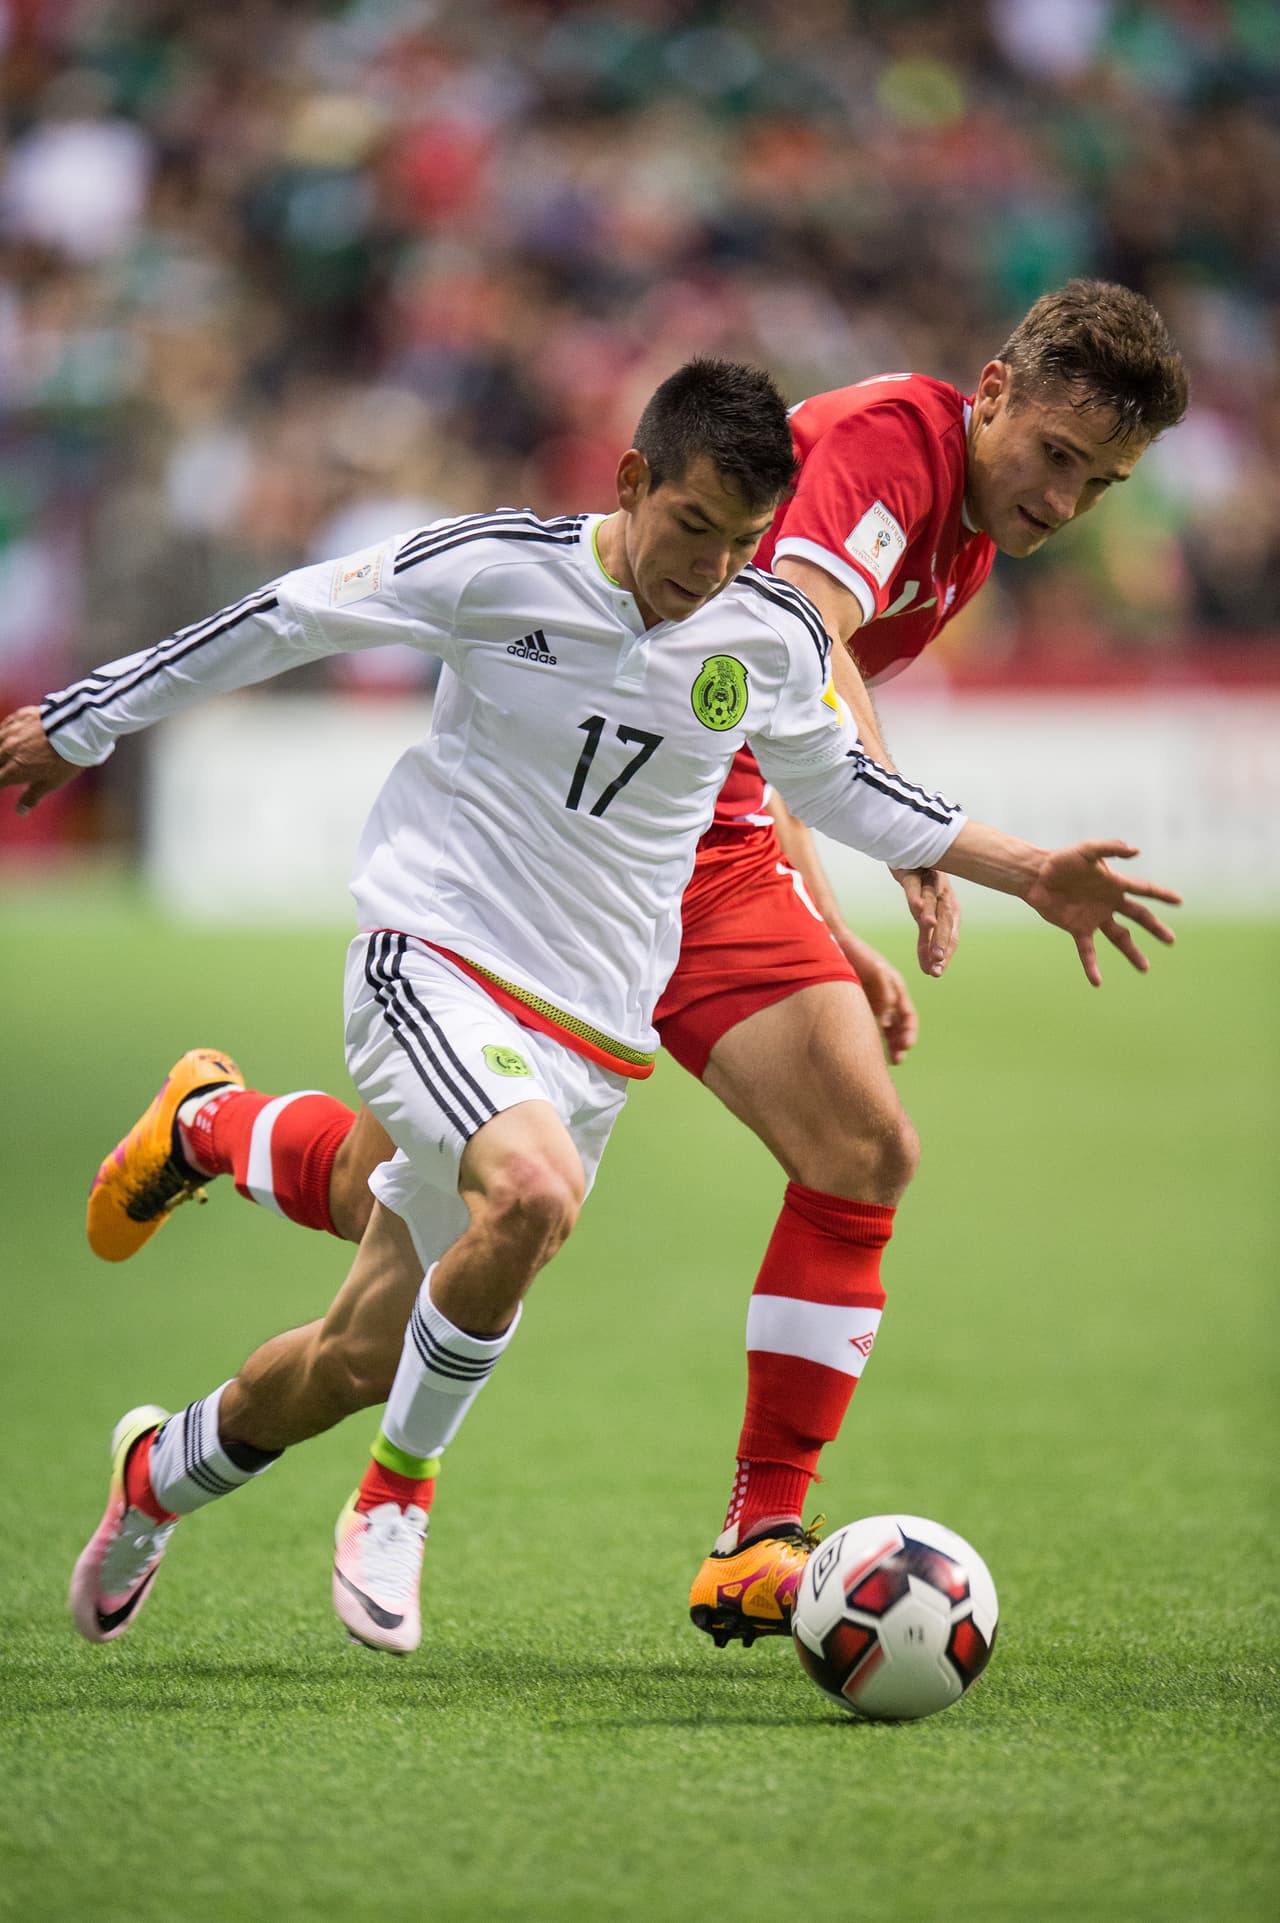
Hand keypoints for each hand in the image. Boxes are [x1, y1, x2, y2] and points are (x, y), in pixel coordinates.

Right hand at [0, 706, 78, 814]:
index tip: (3, 786)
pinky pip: (4, 727)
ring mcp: (11, 732)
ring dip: (1, 752)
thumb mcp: (50, 783)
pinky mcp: (18, 717)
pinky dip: (4, 734)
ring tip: (6, 756)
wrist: (75, 729)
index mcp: (14, 770)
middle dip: (0, 768)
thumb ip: (32, 797)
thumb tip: (20, 812)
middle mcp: (7, 750)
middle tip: (6, 771)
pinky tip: (9, 737)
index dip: (0, 785)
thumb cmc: (64, 760)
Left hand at [835, 928, 918, 1064]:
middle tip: (897, 1060)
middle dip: (900, 1043)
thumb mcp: (875, 970)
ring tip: (888, 1060)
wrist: (835, 942)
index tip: (905, 1046)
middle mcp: (887, 996)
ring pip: (886, 1027)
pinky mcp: (859, 1002)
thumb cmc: (856, 953)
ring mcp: (873, 1000)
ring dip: (889, 1043)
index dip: (909, 1032)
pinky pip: (869, 1023)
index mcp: (896, 987)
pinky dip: (873, 1036)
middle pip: (899, 1025)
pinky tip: (869, 1048)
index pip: (908, 1015)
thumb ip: (884, 993)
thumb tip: (887, 1021)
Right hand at [890, 865, 961, 976]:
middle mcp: (943, 896)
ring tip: (931, 935)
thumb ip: (926, 940)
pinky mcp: (913, 872)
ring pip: (931, 903)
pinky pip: (915, 886)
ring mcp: (929, 883)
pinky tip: (917, 909)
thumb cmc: (919, 887)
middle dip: (941, 942)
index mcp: (949, 908)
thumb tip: (929, 969)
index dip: (945, 953)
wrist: (909, 851)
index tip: (935, 973)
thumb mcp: (925, 914)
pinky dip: (917, 896)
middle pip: (945, 921)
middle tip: (936, 964)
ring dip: (932, 919)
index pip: (952, 935)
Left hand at [1024, 840, 1180, 985]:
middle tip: (1171, 940)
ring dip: (1132, 952)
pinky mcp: (1078, 928)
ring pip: (1119, 938)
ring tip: (1145, 968)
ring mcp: (1095, 917)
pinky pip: (1088, 951)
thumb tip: (1136, 850)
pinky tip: (1097, 982)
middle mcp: (1109, 902)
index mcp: (1115, 884)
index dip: (1162, 895)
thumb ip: (1110, 848)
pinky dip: (1092, 966)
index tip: (1179, 901)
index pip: (1144, 890)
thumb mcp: (1087, 850)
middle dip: (1155, 928)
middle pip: (1138, 917)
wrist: (1036, 875)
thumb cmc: (1062, 859)